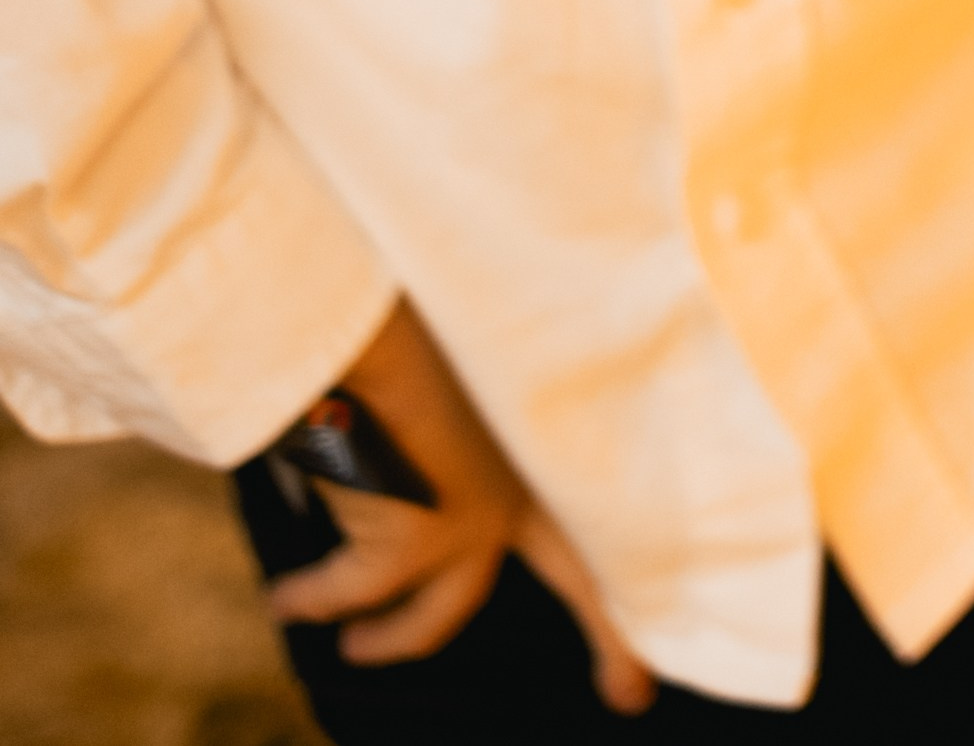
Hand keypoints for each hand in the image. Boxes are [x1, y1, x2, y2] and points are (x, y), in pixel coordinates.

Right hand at [267, 299, 653, 710]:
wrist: (358, 310)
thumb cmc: (391, 313)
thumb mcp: (447, 360)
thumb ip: (455, 407)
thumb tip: (421, 449)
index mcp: (543, 427)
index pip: (602, 494)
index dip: (631, 545)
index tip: (657, 590)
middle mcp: (521, 479)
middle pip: (586, 578)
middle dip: (616, 637)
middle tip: (629, 693)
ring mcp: (470, 519)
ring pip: (435, 614)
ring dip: (391, 638)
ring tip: (357, 645)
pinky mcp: (410, 547)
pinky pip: (347, 592)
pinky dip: (312, 596)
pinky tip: (286, 598)